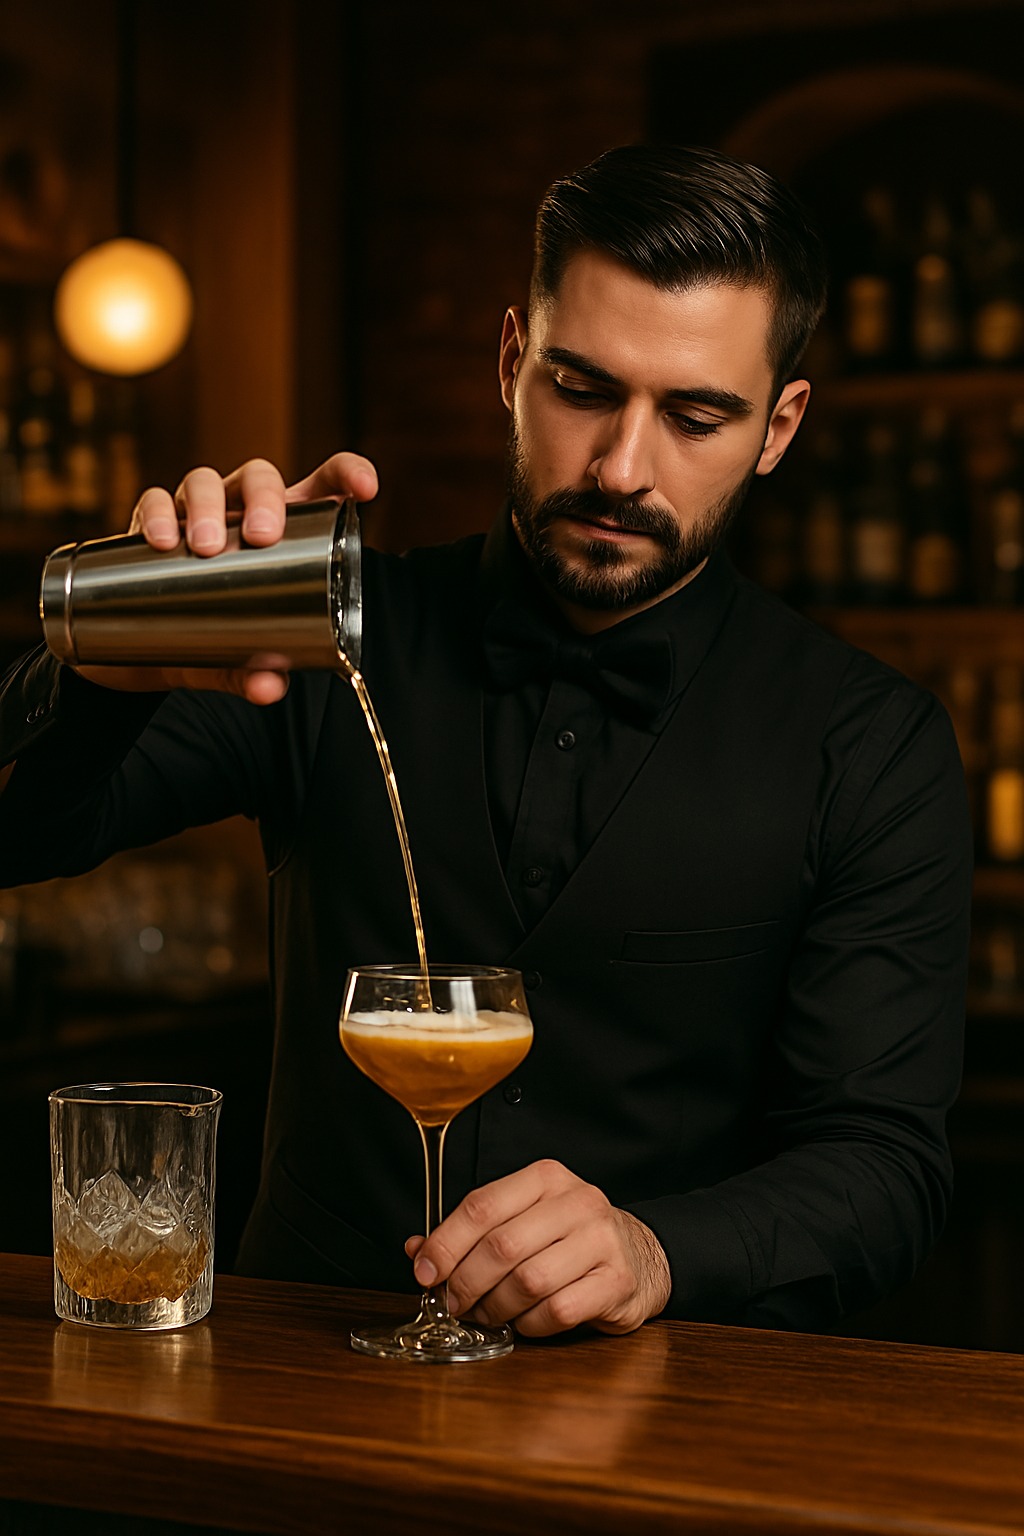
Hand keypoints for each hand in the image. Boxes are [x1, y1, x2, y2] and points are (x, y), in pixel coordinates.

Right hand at [74, 452, 377, 703]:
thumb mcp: (234, 656)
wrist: (136, 648)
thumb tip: (269, 686)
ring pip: (204, 481)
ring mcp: (195, 513)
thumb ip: (252, 670)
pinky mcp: (150, 524)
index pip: (321, 486)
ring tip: (205, 545)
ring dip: (207, 506)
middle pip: (259, 477)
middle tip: (261, 536)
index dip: (347, 474)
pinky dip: (158, 515)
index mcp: (283, 532)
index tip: (365, 489)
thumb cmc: (210, 635)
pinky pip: (154, 502)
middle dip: (264, 498)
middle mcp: (240, 511)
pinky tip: (161, 540)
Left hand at [404, 1159, 671, 1338]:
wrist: (642, 1256)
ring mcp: (601, 1240)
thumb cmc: (570, 1240)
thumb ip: (473, 1234)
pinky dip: (531, 1324)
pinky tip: (527, 1321)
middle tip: (455, 1303)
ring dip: (497, 1307)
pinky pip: (557, 1310)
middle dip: (467, 1282)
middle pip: (501, 1246)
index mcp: (545, 1178)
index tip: (425, 1272)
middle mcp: (576, 1201)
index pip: (482, 1205)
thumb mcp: (523, 1221)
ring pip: (528, 1281)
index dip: (445, 1242)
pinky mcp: (617, 1280)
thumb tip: (418, 1251)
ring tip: (490, 1314)